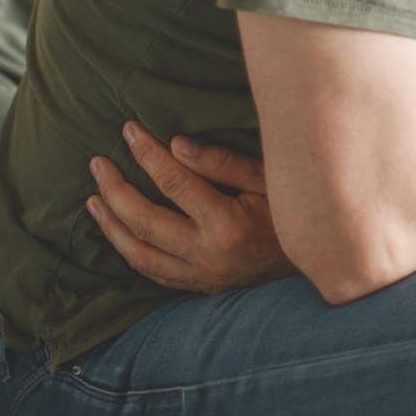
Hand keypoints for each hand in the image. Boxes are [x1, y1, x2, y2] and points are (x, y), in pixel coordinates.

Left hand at [86, 122, 296, 293]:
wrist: (320, 261)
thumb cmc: (296, 211)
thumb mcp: (270, 180)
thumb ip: (223, 163)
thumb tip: (174, 145)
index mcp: (228, 225)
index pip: (174, 183)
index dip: (147, 154)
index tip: (129, 130)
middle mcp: (208, 255)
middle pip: (145, 221)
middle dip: (116, 189)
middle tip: (98, 163)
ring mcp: (202, 276)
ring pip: (139, 254)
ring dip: (111, 226)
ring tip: (94, 199)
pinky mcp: (200, 286)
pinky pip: (153, 272)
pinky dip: (130, 252)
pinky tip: (118, 232)